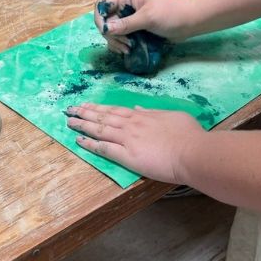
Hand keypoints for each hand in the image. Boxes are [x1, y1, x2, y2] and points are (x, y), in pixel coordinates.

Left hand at [65, 102, 205, 184]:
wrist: (192, 152)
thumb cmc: (189, 135)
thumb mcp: (172, 116)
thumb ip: (153, 113)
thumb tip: (139, 108)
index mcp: (143, 116)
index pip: (115, 110)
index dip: (99, 108)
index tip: (87, 104)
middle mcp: (131, 124)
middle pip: (103, 117)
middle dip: (85, 112)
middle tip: (70, 109)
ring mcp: (127, 139)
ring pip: (99, 129)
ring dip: (82, 124)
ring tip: (69, 121)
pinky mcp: (127, 155)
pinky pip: (103, 148)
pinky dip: (90, 144)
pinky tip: (78, 141)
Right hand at [93, 0, 194, 53]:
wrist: (189, 22)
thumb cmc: (171, 14)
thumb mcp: (148, 17)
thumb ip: (127, 23)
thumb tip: (107, 29)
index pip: (102, 4)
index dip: (100, 17)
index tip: (106, 31)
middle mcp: (125, 8)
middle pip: (105, 21)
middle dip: (111, 34)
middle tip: (124, 44)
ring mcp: (130, 21)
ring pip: (111, 32)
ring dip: (115, 42)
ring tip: (128, 49)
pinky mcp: (135, 31)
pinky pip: (120, 39)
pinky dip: (121, 45)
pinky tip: (129, 51)